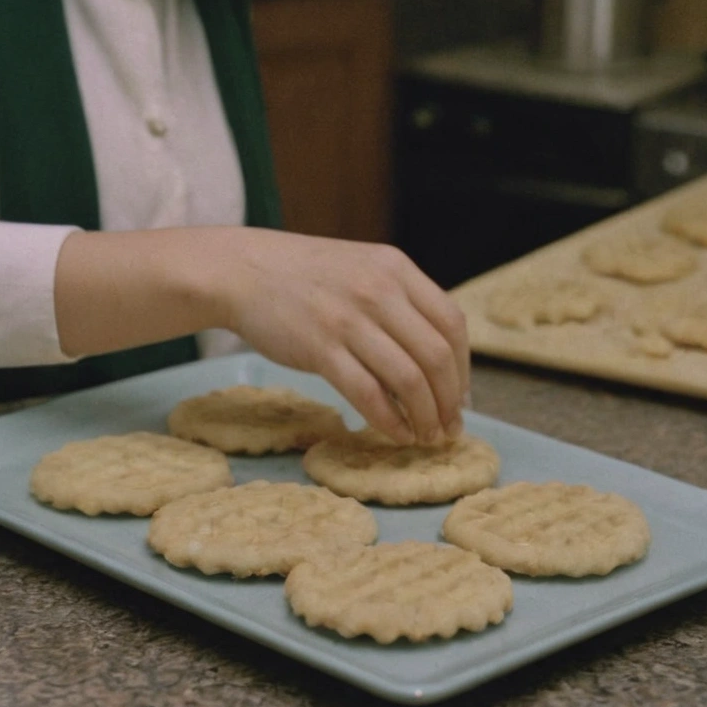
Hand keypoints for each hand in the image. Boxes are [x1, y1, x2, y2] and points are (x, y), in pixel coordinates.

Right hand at [208, 228, 469, 444]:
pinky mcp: (320, 348)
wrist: (242, 270)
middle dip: (450, 401)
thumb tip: (434, 358)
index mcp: (396, 268)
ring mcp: (349, 319)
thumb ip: (397, 301)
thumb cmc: (303, 276)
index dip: (464, 367)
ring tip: (425, 437)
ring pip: (408, 379)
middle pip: (437, 355)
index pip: (452, 323)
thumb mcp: (361, 269)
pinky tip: (395, 433)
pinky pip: (368, 393)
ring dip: (425, 416)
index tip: (460, 396)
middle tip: (449, 428)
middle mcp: (379, 291)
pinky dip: (389, 420)